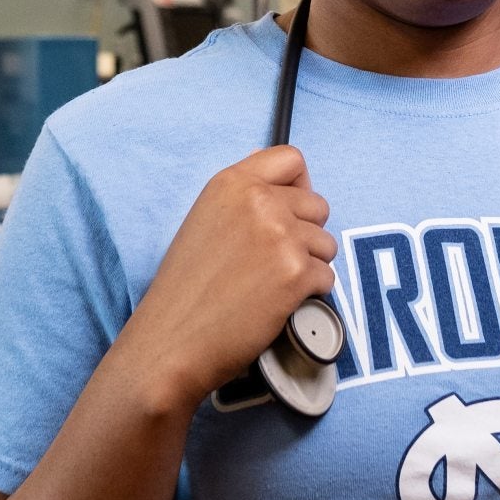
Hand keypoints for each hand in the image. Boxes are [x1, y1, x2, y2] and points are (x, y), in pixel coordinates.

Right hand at [119, 146, 336, 407]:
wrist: (172, 341)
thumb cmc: (184, 290)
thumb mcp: (204, 221)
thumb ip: (241, 194)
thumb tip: (272, 167)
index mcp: (231, 183)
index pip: (291, 159)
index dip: (298, 186)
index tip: (292, 209)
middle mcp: (259, 201)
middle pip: (317, 204)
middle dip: (306, 233)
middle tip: (273, 261)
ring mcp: (280, 235)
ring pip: (326, 243)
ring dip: (309, 265)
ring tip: (271, 285)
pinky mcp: (296, 273)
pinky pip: (327, 277)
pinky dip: (310, 294)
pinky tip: (277, 303)